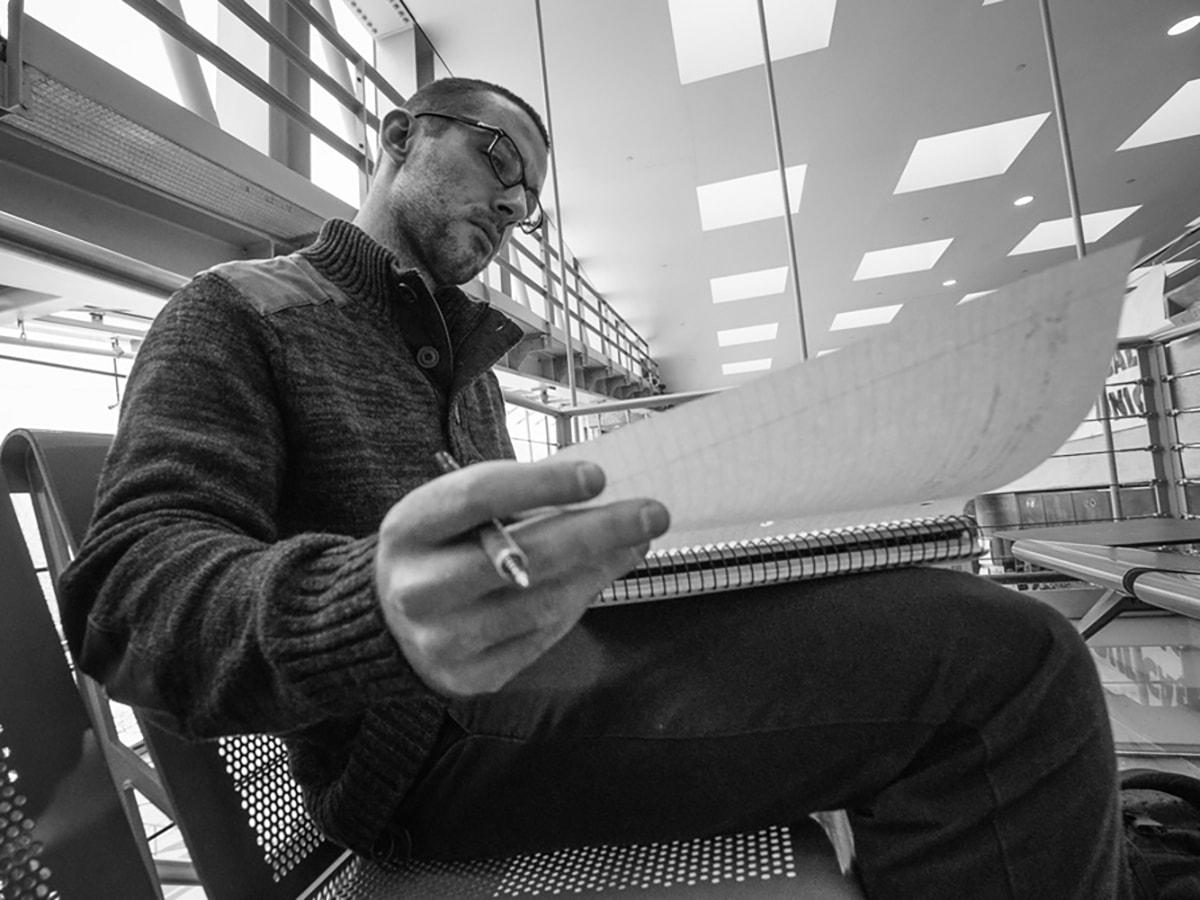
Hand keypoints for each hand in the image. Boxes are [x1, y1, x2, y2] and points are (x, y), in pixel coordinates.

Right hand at [374, 459, 668, 696]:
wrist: (388, 621)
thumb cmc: (439, 548)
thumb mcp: (452, 512)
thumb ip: (511, 501)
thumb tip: (598, 496)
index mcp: (408, 529)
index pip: (477, 497)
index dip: (540, 483)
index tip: (598, 475)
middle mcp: (418, 588)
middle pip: (522, 558)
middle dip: (598, 532)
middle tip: (652, 514)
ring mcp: (442, 640)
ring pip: (541, 603)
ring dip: (599, 570)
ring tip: (635, 542)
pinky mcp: (468, 677)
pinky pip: (540, 637)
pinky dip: (577, 602)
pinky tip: (598, 576)